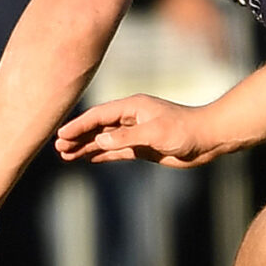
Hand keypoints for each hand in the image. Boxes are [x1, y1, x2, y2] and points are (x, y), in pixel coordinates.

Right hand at [56, 94, 230, 166]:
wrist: (208, 139)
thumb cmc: (185, 131)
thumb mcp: (155, 134)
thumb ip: (126, 138)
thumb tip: (98, 141)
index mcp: (132, 107)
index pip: (98, 115)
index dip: (79, 125)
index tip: (61, 135)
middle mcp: (131, 118)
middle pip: (98, 127)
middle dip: (78, 136)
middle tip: (57, 148)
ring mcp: (136, 132)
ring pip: (104, 139)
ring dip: (86, 146)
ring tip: (66, 155)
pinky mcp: (143, 146)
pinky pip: (116, 149)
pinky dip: (101, 154)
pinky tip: (88, 158)